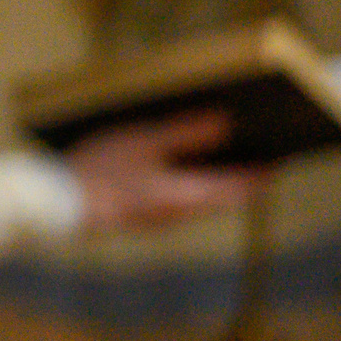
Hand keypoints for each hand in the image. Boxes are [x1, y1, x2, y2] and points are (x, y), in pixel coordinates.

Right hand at [66, 109, 265, 231]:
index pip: (240, 187)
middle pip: (224, 195)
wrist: (58, 205)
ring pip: (201, 198)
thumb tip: (227, 123)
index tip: (281, 155)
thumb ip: (186, 133)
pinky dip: (189, 181)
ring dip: (214, 177)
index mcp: (187, 196)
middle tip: (256, 149)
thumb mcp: (143, 142)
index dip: (263, 172)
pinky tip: (177, 165)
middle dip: (241, 174)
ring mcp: (160, 218)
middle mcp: (181, 213)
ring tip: (220, 151)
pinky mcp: (141, 215)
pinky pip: (178, 198)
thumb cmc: (100, 170)